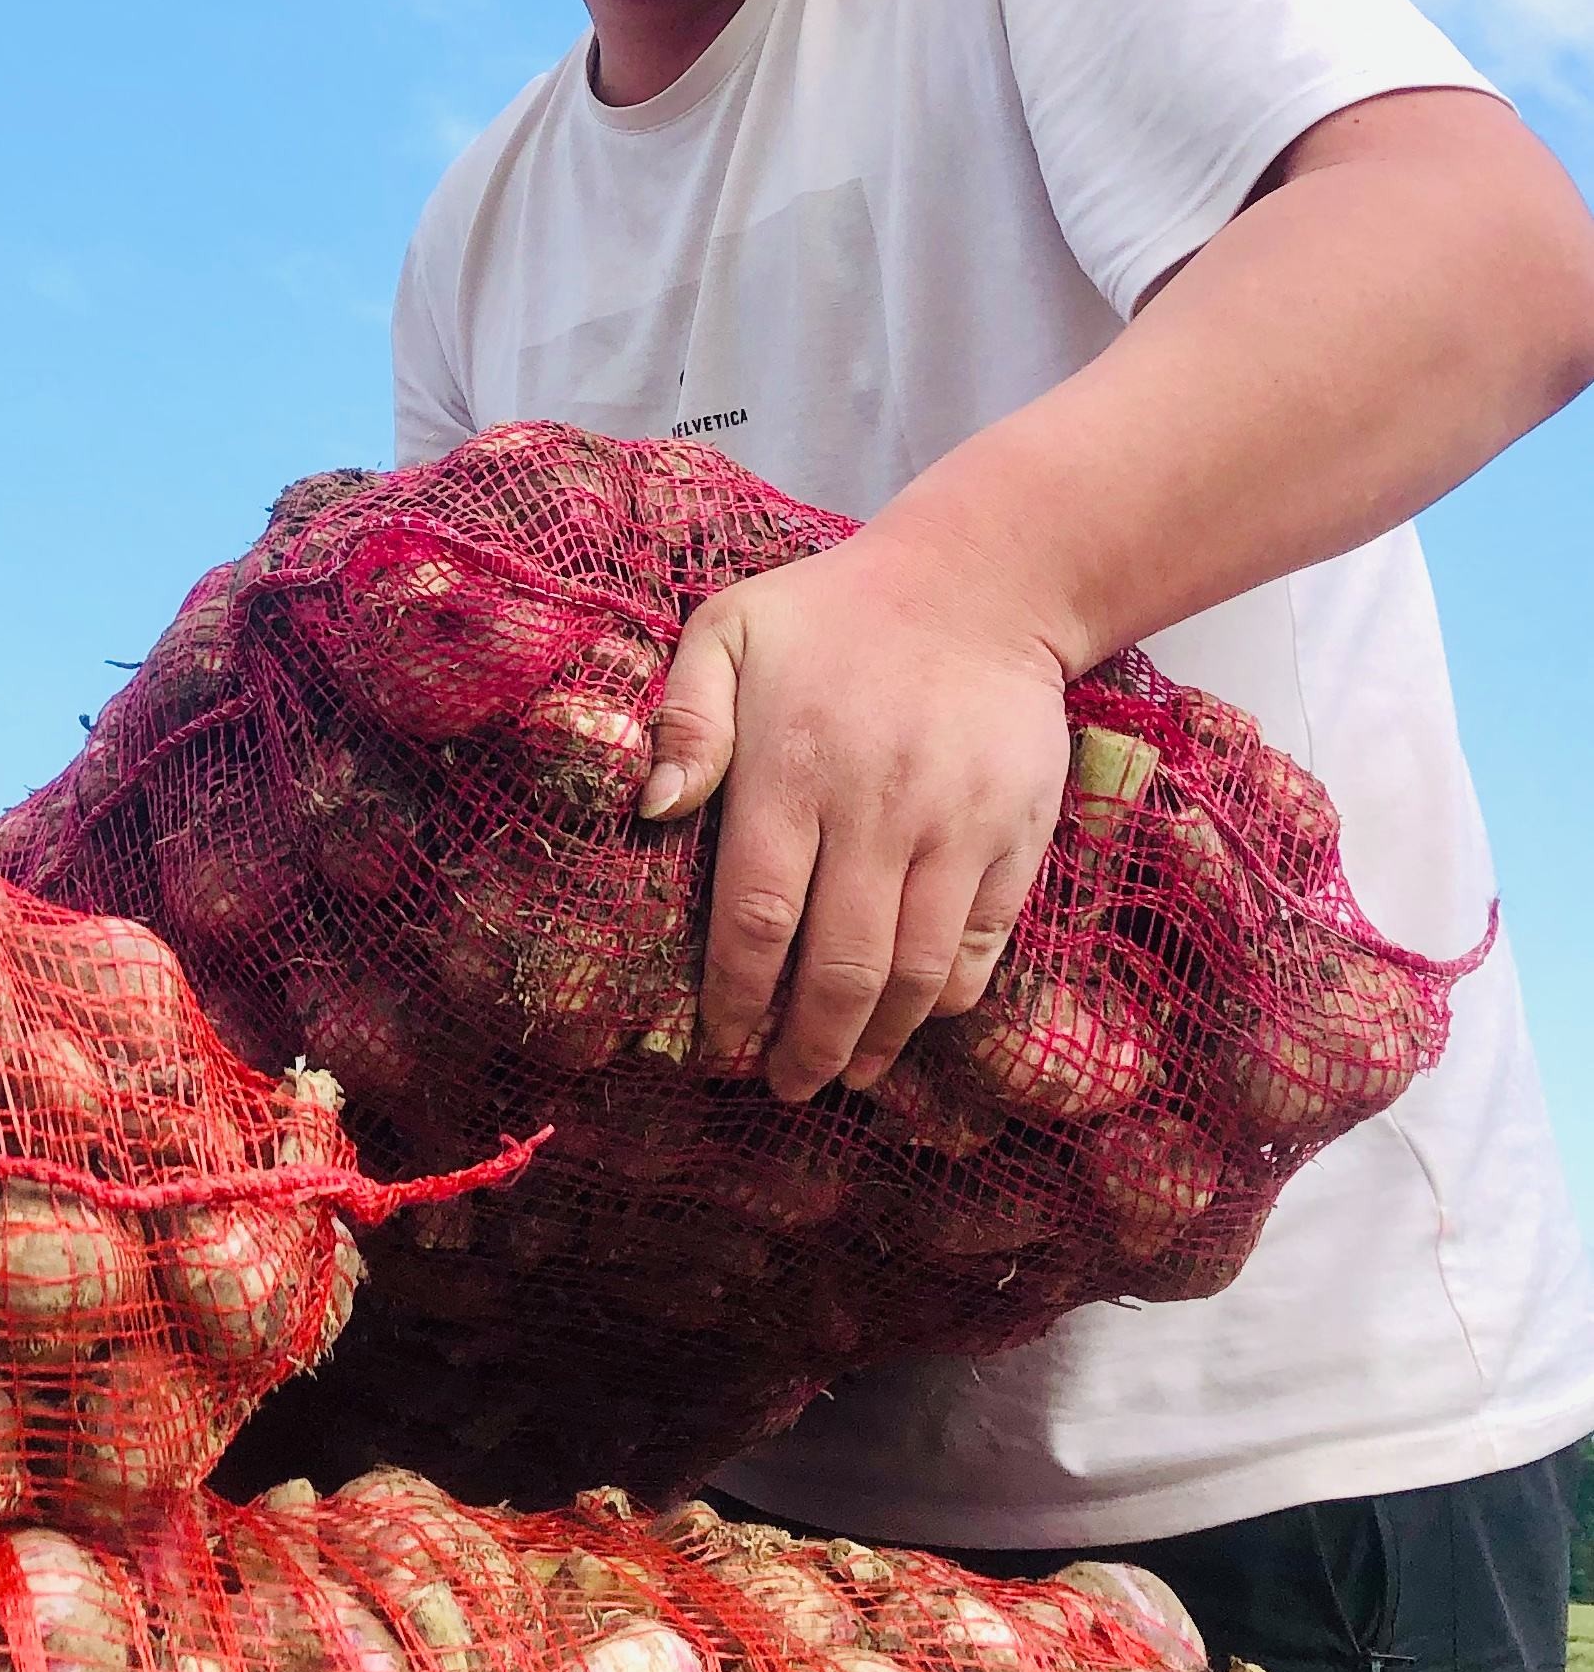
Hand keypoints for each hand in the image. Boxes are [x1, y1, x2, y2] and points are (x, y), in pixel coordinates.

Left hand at [641, 523, 1074, 1100]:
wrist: (980, 586)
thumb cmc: (829, 616)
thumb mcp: (729, 632)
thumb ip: (685, 718)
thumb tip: (653, 808)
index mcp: (792, 773)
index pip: (757, 917)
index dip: (738, 998)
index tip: (721, 1045)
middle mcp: (877, 812)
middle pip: (840, 965)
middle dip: (808, 1044)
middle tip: (784, 1085)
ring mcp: (957, 829)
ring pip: (917, 970)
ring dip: (880, 1039)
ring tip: (848, 1074)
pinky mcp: (1017, 837)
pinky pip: (984, 942)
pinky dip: (948, 996)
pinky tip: (914, 1021)